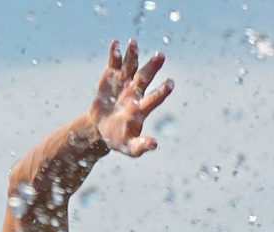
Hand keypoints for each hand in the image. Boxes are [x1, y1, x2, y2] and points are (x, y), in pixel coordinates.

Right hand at [88, 39, 171, 157]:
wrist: (102, 128)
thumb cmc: (119, 139)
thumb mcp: (130, 147)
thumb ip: (141, 146)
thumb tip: (154, 145)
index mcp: (142, 108)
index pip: (154, 98)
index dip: (162, 92)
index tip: (171, 83)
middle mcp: (136, 92)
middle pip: (144, 78)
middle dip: (152, 67)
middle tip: (160, 56)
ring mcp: (124, 82)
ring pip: (131, 67)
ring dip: (132, 55)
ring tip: (133, 43)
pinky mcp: (111, 77)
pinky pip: (114, 64)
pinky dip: (115, 54)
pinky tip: (116, 43)